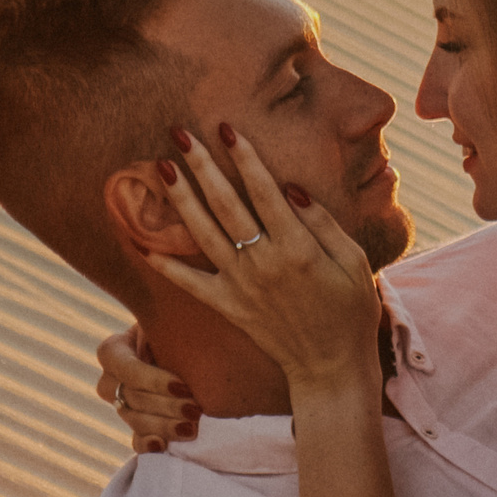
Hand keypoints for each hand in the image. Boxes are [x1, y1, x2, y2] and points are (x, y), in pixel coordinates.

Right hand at [94, 327, 198, 451]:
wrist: (197, 348)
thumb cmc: (184, 327)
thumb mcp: (171, 318)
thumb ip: (161, 323)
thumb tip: (158, 327)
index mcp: (115, 351)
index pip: (123, 368)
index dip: (151, 380)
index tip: (183, 386)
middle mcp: (113, 380)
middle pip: (131, 398)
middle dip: (165, 406)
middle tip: (195, 410)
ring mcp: (124, 406)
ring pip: (135, 421)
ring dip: (164, 426)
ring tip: (192, 428)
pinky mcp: (140, 428)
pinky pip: (136, 442)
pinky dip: (147, 446)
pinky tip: (163, 447)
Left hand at [148, 129, 381, 399]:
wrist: (331, 367)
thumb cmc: (350, 310)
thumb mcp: (353, 261)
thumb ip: (323, 222)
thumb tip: (290, 187)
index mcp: (296, 246)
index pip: (263, 190)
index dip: (244, 156)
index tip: (226, 128)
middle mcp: (262, 262)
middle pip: (224, 204)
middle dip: (201, 165)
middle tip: (179, 133)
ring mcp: (241, 285)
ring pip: (202, 233)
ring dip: (180, 198)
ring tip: (161, 167)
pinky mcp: (229, 307)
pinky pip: (190, 284)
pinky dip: (166, 265)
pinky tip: (143, 243)